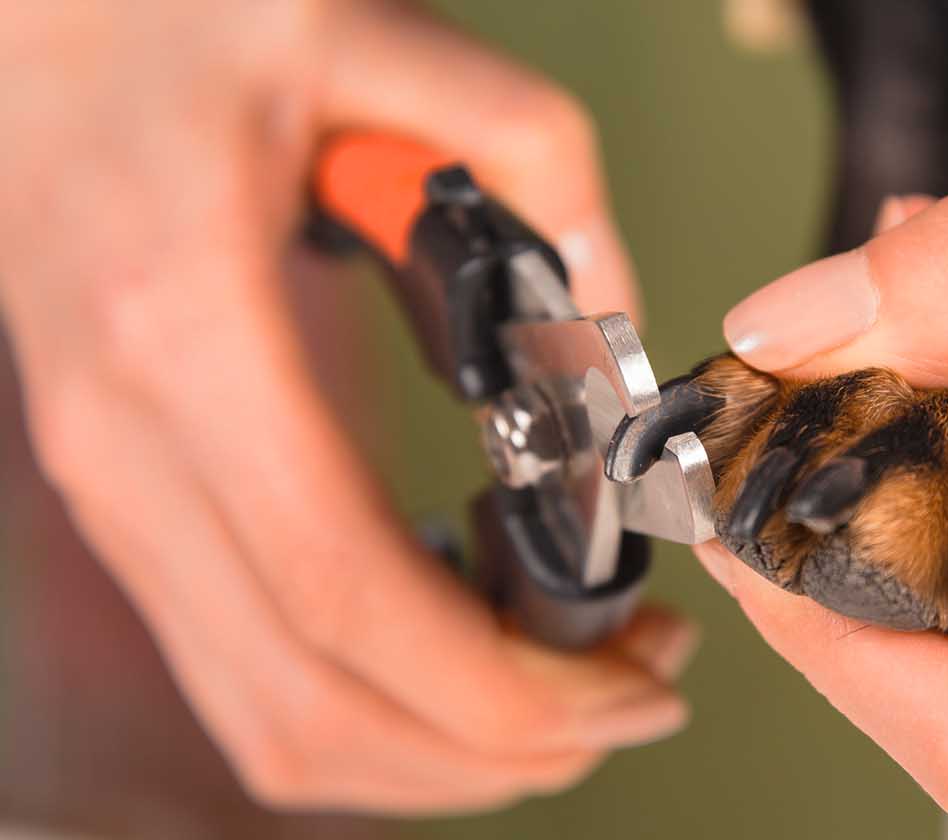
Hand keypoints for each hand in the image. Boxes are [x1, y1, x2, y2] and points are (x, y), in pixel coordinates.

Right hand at [0, 1, 688, 811]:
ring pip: (269, 720)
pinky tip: (463, 665)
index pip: (349, 592)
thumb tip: (616, 314)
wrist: (32, 29)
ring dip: (437, 753)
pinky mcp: (134, 499)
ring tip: (571, 699)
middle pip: (313, 699)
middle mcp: (133, 447)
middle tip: (634, 700)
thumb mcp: (369, 36)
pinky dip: (368, 714)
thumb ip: (531, 153)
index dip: (502, 682)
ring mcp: (117, 492)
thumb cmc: (176, 19)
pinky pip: (242, 671)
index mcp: (192, 339)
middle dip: (500, 742)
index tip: (629, 680)